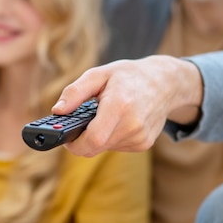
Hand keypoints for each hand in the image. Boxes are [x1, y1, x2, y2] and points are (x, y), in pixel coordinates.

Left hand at [52, 55, 202, 156]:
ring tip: (106, 115)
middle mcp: (132, 125)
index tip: (66, 137)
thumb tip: (57, 111)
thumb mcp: (99, 74)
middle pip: (95, 146)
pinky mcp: (144, 144)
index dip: (74, 143)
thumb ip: (75, 92)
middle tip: (83, 121)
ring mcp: (140, 137)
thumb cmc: (129, 76)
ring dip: (99, 136)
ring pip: (105, 148)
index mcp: (119, 105)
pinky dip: (111, 137)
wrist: (166, 83)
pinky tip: (118, 121)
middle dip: (84, 138)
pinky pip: (117, 146)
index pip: (93, 139)